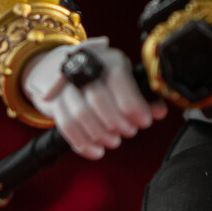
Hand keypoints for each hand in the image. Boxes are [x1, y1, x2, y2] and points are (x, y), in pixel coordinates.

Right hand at [20, 36, 167, 158]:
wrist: (66, 69)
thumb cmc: (105, 77)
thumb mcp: (127, 79)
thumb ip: (144, 95)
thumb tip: (158, 111)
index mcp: (109, 59)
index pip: (118, 81)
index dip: (133, 106)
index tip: (143, 122)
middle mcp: (84, 68)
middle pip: (98, 100)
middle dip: (117, 123)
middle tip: (128, 132)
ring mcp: (64, 84)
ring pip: (80, 114)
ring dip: (101, 134)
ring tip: (114, 141)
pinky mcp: (53, 101)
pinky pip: (66, 126)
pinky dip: (83, 144)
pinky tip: (97, 151)